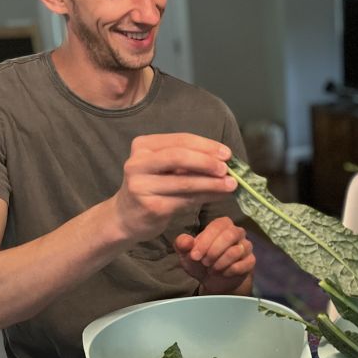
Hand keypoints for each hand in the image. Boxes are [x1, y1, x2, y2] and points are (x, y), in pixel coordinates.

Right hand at [112, 133, 237, 242]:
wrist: (126, 217)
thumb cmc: (152, 187)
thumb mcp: (164, 167)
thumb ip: (188, 161)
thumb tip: (225, 160)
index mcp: (143, 145)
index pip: (180, 140)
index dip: (206, 145)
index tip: (227, 153)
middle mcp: (138, 163)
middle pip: (179, 157)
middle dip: (207, 162)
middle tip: (227, 169)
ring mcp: (141, 186)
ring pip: (185, 182)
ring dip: (212, 183)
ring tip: (231, 185)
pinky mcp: (151, 207)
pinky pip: (185, 200)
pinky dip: (206, 197)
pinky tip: (219, 196)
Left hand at [175, 217, 254, 294]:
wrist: (213, 280)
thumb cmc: (200, 261)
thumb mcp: (187, 254)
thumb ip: (182, 244)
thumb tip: (186, 241)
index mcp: (222, 224)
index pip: (217, 226)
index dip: (205, 241)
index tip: (194, 256)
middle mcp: (237, 232)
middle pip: (230, 235)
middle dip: (214, 251)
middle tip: (204, 262)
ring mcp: (246, 246)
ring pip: (236, 251)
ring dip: (220, 263)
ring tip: (212, 269)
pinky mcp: (251, 261)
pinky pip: (244, 264)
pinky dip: (230, 271)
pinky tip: (223, 273)